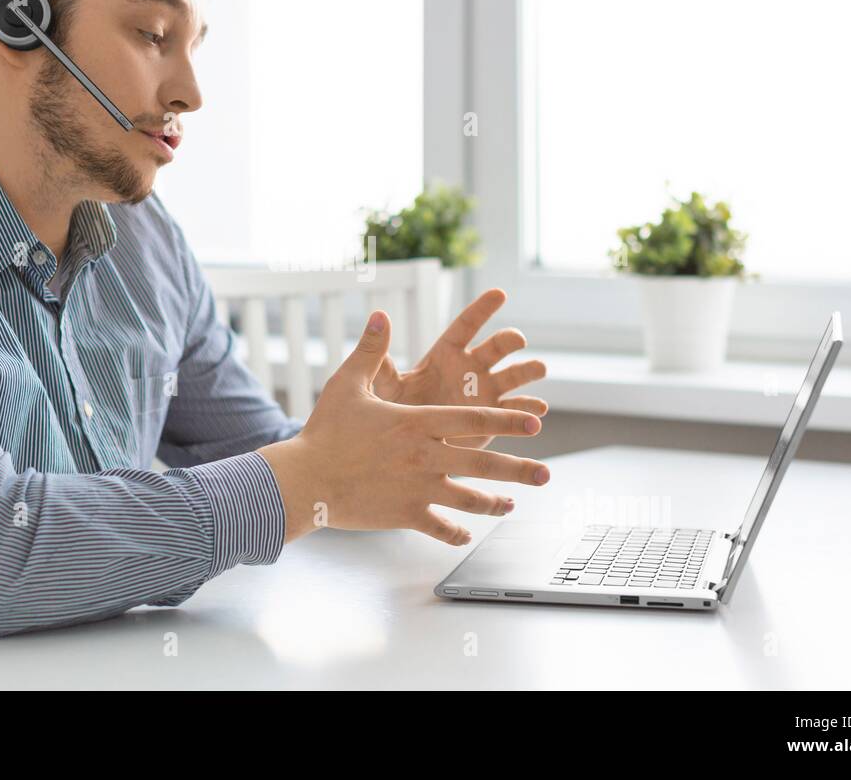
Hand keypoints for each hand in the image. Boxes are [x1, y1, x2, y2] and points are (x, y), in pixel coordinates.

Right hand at [260, 309, 548, 545]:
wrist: (305, 479)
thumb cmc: (325, 430)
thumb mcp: (347, 384)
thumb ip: (371, 351)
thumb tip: (381, 315)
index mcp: (418, 422)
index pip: (475, 418)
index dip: (508, 419)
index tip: (534, 422)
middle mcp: (426, 455)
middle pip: (484, 463)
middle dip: (519, 468)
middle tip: (545, 474)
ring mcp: (418, 488)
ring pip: (470, 499)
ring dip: (494, 504)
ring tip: (510, 505)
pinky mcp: (405, 515)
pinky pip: (441, 527)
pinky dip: (456, 533)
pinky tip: (465, 535)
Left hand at [373, 287, 547, 448]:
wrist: (405, 446)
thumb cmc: (392, 411)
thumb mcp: (384, 385)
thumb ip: (380, 357)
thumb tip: (378, 317)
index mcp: (446, 354)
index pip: (466, 326)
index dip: (481, 310)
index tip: (499, 293)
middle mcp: (470, 368)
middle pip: (496, 347)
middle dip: (509, 340)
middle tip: (518, 340)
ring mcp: (485, 393)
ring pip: (514, 376)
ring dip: (529, 370)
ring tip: (539, 368)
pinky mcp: (494, 419)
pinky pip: (516, 411)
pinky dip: (529, 409)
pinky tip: (537, 410)